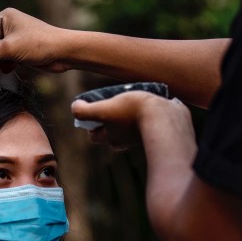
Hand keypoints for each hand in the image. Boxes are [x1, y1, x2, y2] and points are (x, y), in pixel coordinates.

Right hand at [0, 8, 71, 72]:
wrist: (64, 53)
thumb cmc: (38, 45)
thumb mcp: (8, 49)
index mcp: (4, 17)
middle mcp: (8, 25)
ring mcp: (14, 39)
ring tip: (0, 65)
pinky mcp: (20, 51)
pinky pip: (4, 58)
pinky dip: (4, 65)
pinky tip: (9, 68)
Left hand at [71, 91, 192, 148]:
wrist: (166, 118)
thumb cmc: (133, 112)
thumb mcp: (103, 110)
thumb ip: (85, 111)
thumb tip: (75, 107)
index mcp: (111, 138)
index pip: (95, 135)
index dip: (91, 123)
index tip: (94, 109)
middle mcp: (125, 141)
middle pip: (111, 132)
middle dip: (109, 121)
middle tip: (112, 104)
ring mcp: (142, 136)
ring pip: (129, 127)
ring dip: (128, 116)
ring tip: (132, 99)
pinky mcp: (158, 128)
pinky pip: (148, 122)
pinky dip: (146, 114)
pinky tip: (150, 102)